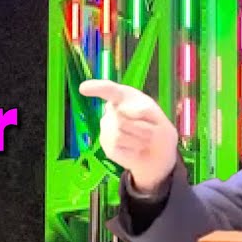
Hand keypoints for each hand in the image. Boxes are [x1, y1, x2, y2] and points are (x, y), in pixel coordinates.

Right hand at [79, 79, 178, 193]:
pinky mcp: (107, 145)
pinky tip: (136, 149)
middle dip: (142, 125)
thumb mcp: (157, 115)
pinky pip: (118, 145)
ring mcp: (107, 128)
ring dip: (139, 138)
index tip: (83, 88)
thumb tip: (121, 109)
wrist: (158, 153)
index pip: (108, 90)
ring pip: (120, 131)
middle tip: (150, 130)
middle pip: (122, 116)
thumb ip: (143, 109)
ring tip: (144, 140)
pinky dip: (133, 148)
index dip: (96, 88)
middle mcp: (112, 110)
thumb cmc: (156, 128)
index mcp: (124, 97)